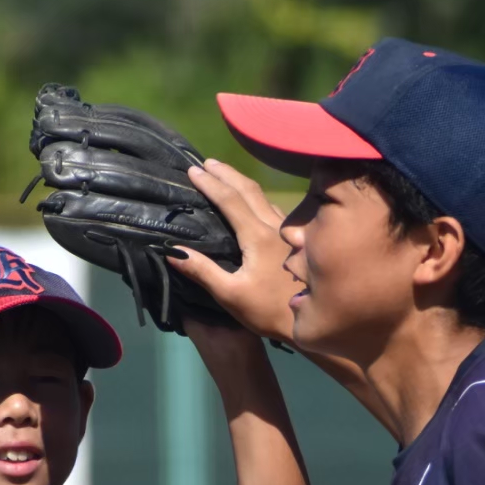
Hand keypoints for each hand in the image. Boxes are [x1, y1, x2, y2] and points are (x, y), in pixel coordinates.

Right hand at [172, 159, 302, 340]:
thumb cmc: (269, 311)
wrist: (313, 322)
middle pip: (248, 190)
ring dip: (241, 182)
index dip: (210, 183)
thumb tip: (172, 251)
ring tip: (224, 174)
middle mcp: (274, 226)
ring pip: (262, 196)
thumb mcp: (231, 296)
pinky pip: (272, 208)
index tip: (192, 171)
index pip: (230, 200)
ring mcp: (287, 232)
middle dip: (226, 173)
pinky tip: (251, 201)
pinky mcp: (295, 239)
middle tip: (206, 162)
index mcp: (257, 236)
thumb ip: (202, 272)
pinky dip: (255, 196)